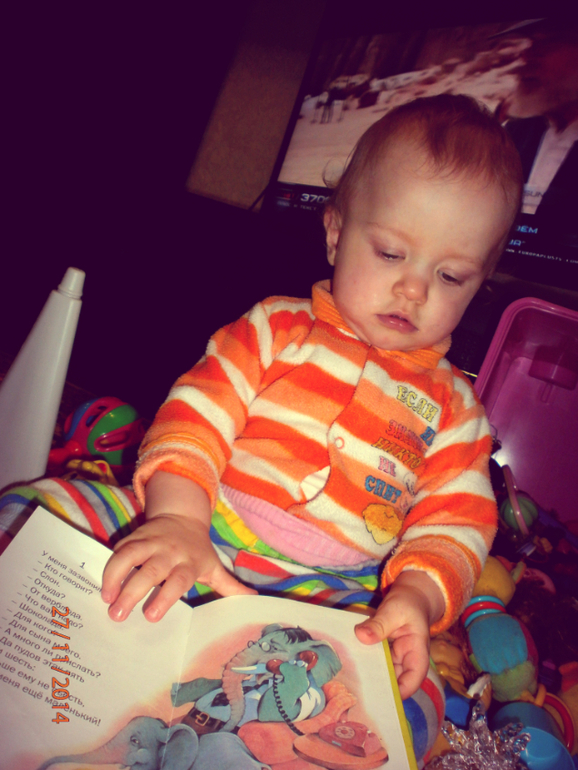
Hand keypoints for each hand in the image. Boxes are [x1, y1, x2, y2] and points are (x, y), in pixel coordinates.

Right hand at [101, 471, 254, 621]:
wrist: (183, 515)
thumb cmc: (198, 549)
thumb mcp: (214, 565)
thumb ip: (229, 586)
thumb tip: (253, 600)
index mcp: (188, 562)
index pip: (178, 580)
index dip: (165, 596)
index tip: (151, 616)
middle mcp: (168, 552)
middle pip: (150, 570)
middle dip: (134, 591)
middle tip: (118, 615)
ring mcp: (150, 542)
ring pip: (130, 555)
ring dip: (115, 576)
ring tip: (106, 599)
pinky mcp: (134, 537)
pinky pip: (119, 550)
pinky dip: (109, 566)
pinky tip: (103, 585)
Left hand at [354, 572, 443, 698]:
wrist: (409, 596)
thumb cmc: (407, 603)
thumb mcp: (394, 610)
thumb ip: (379, 624)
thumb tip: (360, 635)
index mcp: (417, 652)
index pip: (414, 678)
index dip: (401, 691)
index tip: (381, 695)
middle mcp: (407, 659)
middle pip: (396, 679)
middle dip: (380, 686)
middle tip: (358, 690)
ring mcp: (395, 657)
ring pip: (384, 672)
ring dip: (370, 675)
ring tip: (351, 681)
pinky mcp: (384, 652)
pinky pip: (376, 661)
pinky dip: (366, 663)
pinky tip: (351, 665)